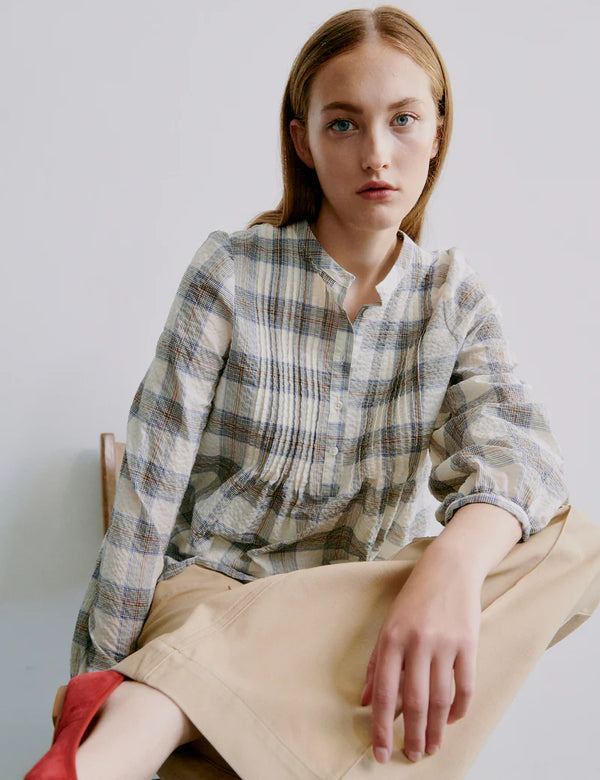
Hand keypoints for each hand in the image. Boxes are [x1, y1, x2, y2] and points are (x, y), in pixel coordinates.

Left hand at [360, 548, 481, 762]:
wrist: (447, 569)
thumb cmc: (413, 599)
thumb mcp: (387, 626)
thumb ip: (377, 665)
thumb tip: (366, 701)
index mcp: (391, 640)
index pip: (385, 694)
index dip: (382, 728)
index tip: (382, 753)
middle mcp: (416, 643)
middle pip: (415, 702)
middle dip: (413, 736)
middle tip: (412, 756)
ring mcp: (444, 644)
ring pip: (440, 699)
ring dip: (436, 729)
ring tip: (432, 747)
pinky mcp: (468, 644)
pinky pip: (465, 686)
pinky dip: (459, 708)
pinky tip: (452, 721)